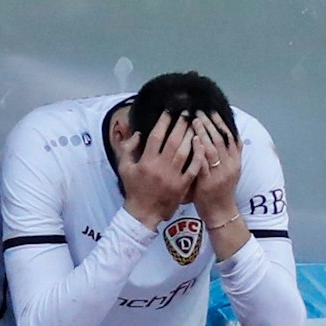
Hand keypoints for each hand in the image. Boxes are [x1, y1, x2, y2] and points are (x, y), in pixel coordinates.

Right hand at [116, 112, 199, 229]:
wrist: (143, 213)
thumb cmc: (133, 189)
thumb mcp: (124, 168)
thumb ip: (127, 149)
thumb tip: (138, 133)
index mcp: (146, 161)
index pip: (156, 136)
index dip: (163, 122)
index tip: (169, 111)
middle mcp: (160, 167)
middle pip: (172, 141)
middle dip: (180, 125)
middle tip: (187, 113)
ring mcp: (173, 176)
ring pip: (184, 152)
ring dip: (190, 136)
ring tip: (195, 125)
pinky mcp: (182, 185)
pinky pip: (193, 168)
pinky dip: (198, 156)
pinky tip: (202, 145)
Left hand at [187, 111, 240, 217]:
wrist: (221, 213)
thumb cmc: (222, 191)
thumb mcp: (231, 171)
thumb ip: (230, 154)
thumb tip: (232, 136)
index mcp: (235, 161)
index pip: (230, 136)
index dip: (221, 123)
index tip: (212, 110)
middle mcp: (230, 165)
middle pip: (221, 139)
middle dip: (210, 123)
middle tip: (199, 111)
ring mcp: (219, 173)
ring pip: (213, 148)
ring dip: (204, 132)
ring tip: (194, 120)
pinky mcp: (208, 182)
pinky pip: (204, 163)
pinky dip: (199, 150)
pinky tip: (194, 140)